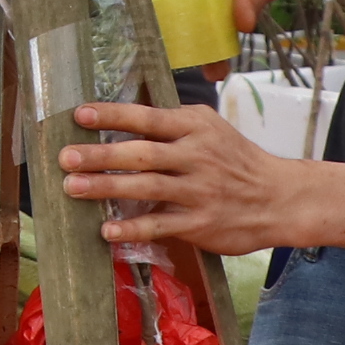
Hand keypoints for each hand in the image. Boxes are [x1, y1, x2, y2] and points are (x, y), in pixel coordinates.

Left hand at [54, 100, 308, 255]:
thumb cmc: (236, 160)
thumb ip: (173, 124)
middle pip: (141, 154)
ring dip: (106, 188)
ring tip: (72, 187)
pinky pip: (160, 225)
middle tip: (65, 156)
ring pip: (146, 188)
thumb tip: (125, 117)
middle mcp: (196, 156)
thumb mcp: (211, 129)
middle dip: (100, 154)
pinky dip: (132, 228)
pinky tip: (107, 230)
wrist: (279, 198)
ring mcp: (198, 191)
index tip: (80, 115)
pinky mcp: (200, 223)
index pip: (148, 118)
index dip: (113, 115)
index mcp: (195, 128)